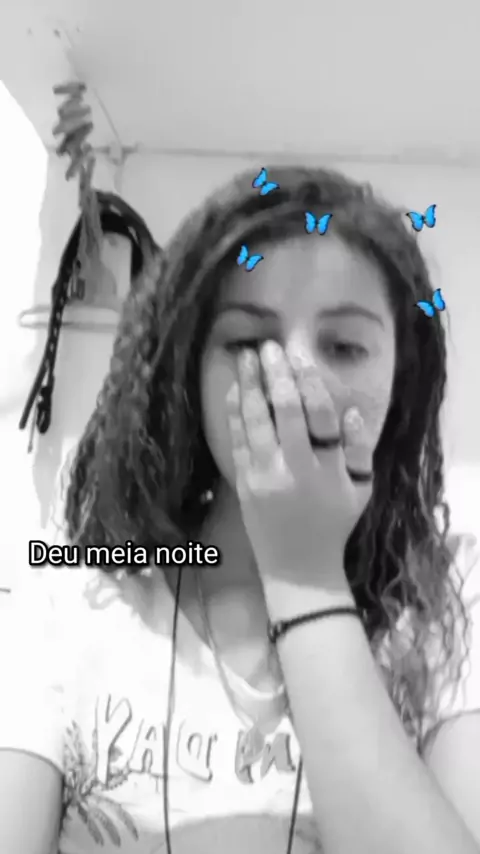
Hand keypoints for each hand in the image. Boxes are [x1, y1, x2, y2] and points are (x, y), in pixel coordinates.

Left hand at [226, 341, 372, 592]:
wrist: (299, 570)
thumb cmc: (334, 526)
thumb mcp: (360, 491)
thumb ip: (359, 451)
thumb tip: (350, 413)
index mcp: (328, 470)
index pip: (320, 417)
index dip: (309, 383)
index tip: (300, 358)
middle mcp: (295, 470)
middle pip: (284, 412)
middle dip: (275, 375)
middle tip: (268, 347)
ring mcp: (265, 477)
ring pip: (255, 422)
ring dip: (250, 386)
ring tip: (246, 357)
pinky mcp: (243, 484)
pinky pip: (237, 441)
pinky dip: (235, 414)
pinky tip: (233, 391)